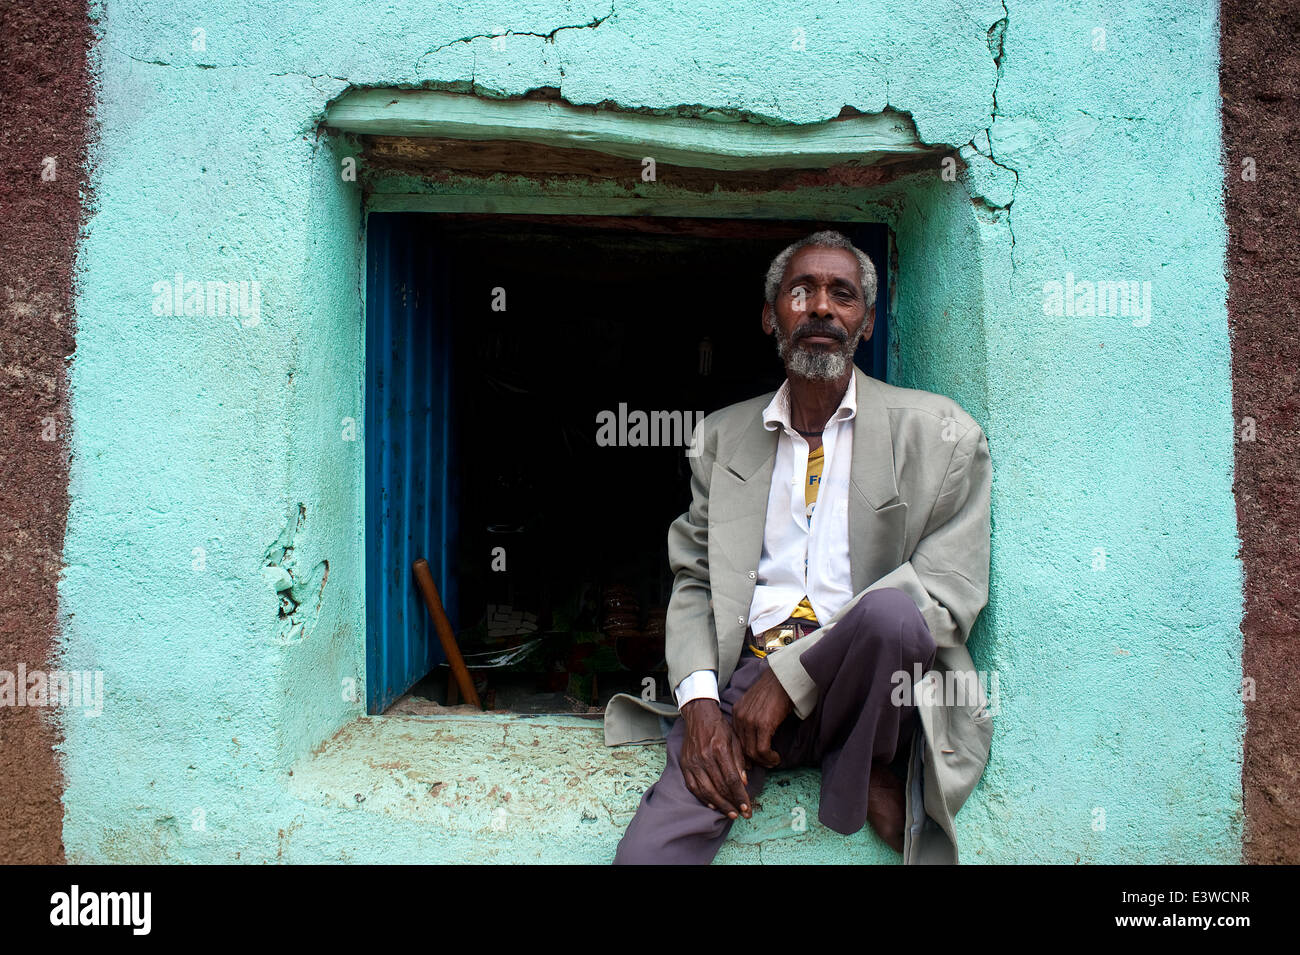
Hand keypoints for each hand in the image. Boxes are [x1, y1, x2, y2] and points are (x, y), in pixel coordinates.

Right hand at [679, 699, 751, 819]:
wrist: (699, 716)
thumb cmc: (720, 728)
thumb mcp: (735, 740)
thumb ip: (739, 762)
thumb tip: (744, 784)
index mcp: (719, 749)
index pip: (731, 779)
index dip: (740, 796)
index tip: (747, 807)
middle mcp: (705, 757)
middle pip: (720, 787)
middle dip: (732, 804)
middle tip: (741, 814)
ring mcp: (693, 762)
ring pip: (706, 790)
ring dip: (719, 805)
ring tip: (730, 813)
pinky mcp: (685, 765)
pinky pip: (693, 787)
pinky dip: (703, 798)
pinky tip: (713, 805)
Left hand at [732, 667, 792, 769]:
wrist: (783, 679)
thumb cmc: (774, 691)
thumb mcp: (756, 705)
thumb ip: (752, 719)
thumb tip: (755, 741)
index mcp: (737, 712)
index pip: (736, 740)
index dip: (745, 753)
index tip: (754, 760)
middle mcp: (740, 717)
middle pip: (743, 748)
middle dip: (755, 760)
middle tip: (766, 763)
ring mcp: (750, 721)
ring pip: (752, 752)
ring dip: (764, 761)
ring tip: (773, 761)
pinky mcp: (763, 724)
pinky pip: (762, 750)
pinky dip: (770, 758)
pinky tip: (776, 757)